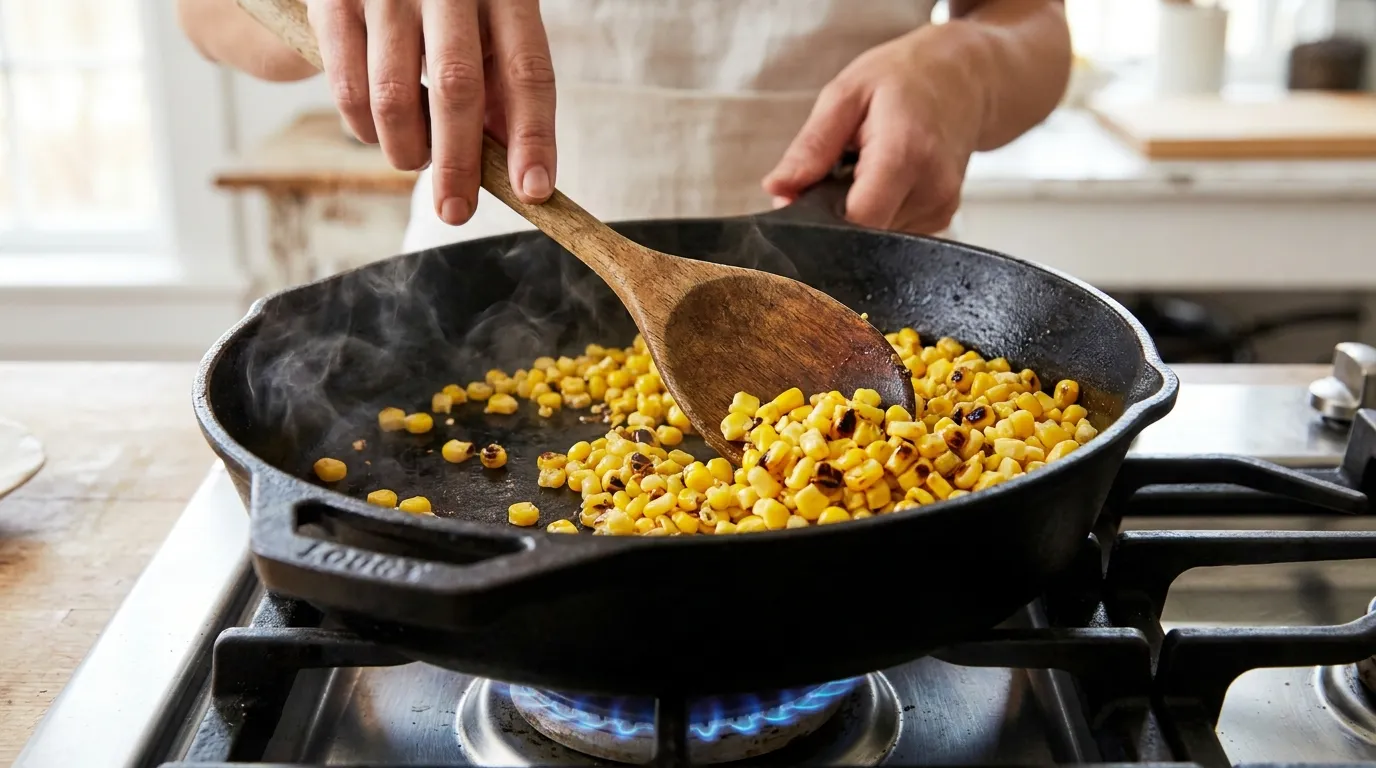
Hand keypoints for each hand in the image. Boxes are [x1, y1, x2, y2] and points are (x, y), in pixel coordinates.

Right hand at [307, 0, 556, 223]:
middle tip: (456, 211)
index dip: (533, 137)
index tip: (532, 191)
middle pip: (457, 87)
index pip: (528, 72)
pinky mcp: (334, 3)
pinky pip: (349, 91)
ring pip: (394, 98)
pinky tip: (378, 130)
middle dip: (458, 164)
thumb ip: (502, 95)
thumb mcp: (487, 37)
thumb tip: (519, 175)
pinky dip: (365, 128)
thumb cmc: (447, 14)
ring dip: (407, 149)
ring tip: (417, 156)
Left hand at [763, 25, 988, 234]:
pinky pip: (894, 230)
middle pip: (864, 232)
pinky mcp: (942, 217)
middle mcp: (931, 188)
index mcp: (906, 153)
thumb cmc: (906, 77)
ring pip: (877, 236)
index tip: (803, 201)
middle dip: (835, 212)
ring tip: (865, 168)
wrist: (964, 77)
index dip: (820, 222)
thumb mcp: (846, 94)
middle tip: (836, 170)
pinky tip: (882, 179)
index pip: (857, 221)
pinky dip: (878, 210)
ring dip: (858, 209)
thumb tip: (778, 189)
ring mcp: (941, 207)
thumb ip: (811, 147)